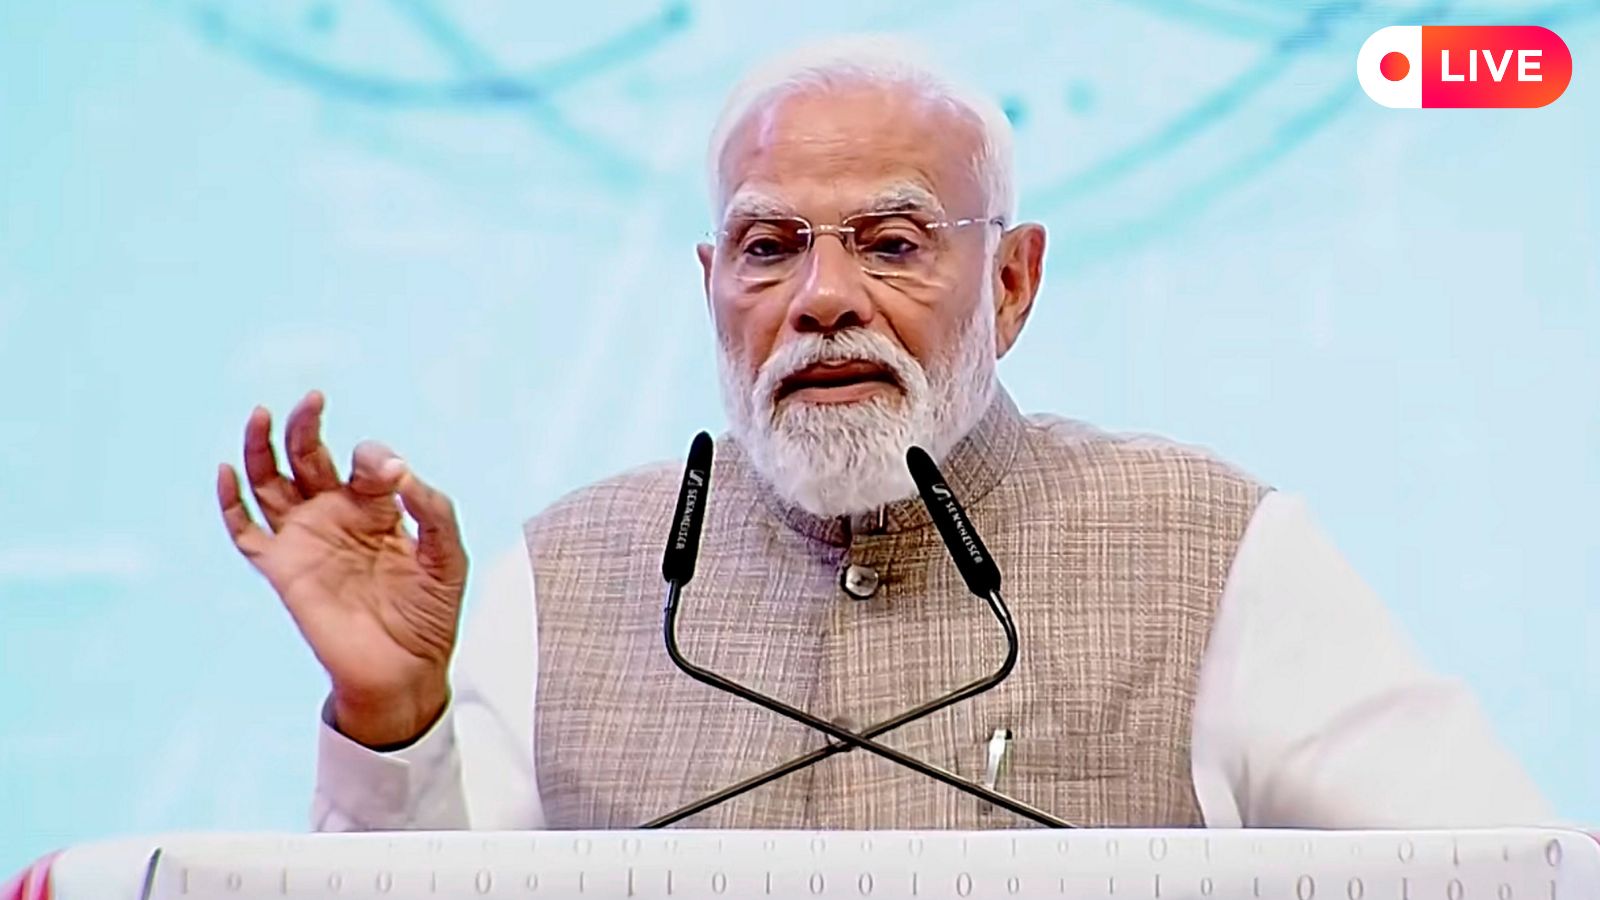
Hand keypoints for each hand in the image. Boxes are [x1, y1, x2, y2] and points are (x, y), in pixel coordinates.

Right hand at [217, 390, 467, 746]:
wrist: (405, 671)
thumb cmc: (430, 614)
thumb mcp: (448, 556)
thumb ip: (433, 510)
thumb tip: (401, 471)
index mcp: (377, 507)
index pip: (365, 462)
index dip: (375, 458)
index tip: (394, 472)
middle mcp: (336, 515)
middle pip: (308, 456)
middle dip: (307, 426)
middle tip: (313, 399)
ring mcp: (306, 540)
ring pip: (270, 482)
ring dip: (261, 447)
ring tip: (262, 413)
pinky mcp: (283, 570)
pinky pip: (246, 532)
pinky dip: (231, 502)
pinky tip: (227, 471)